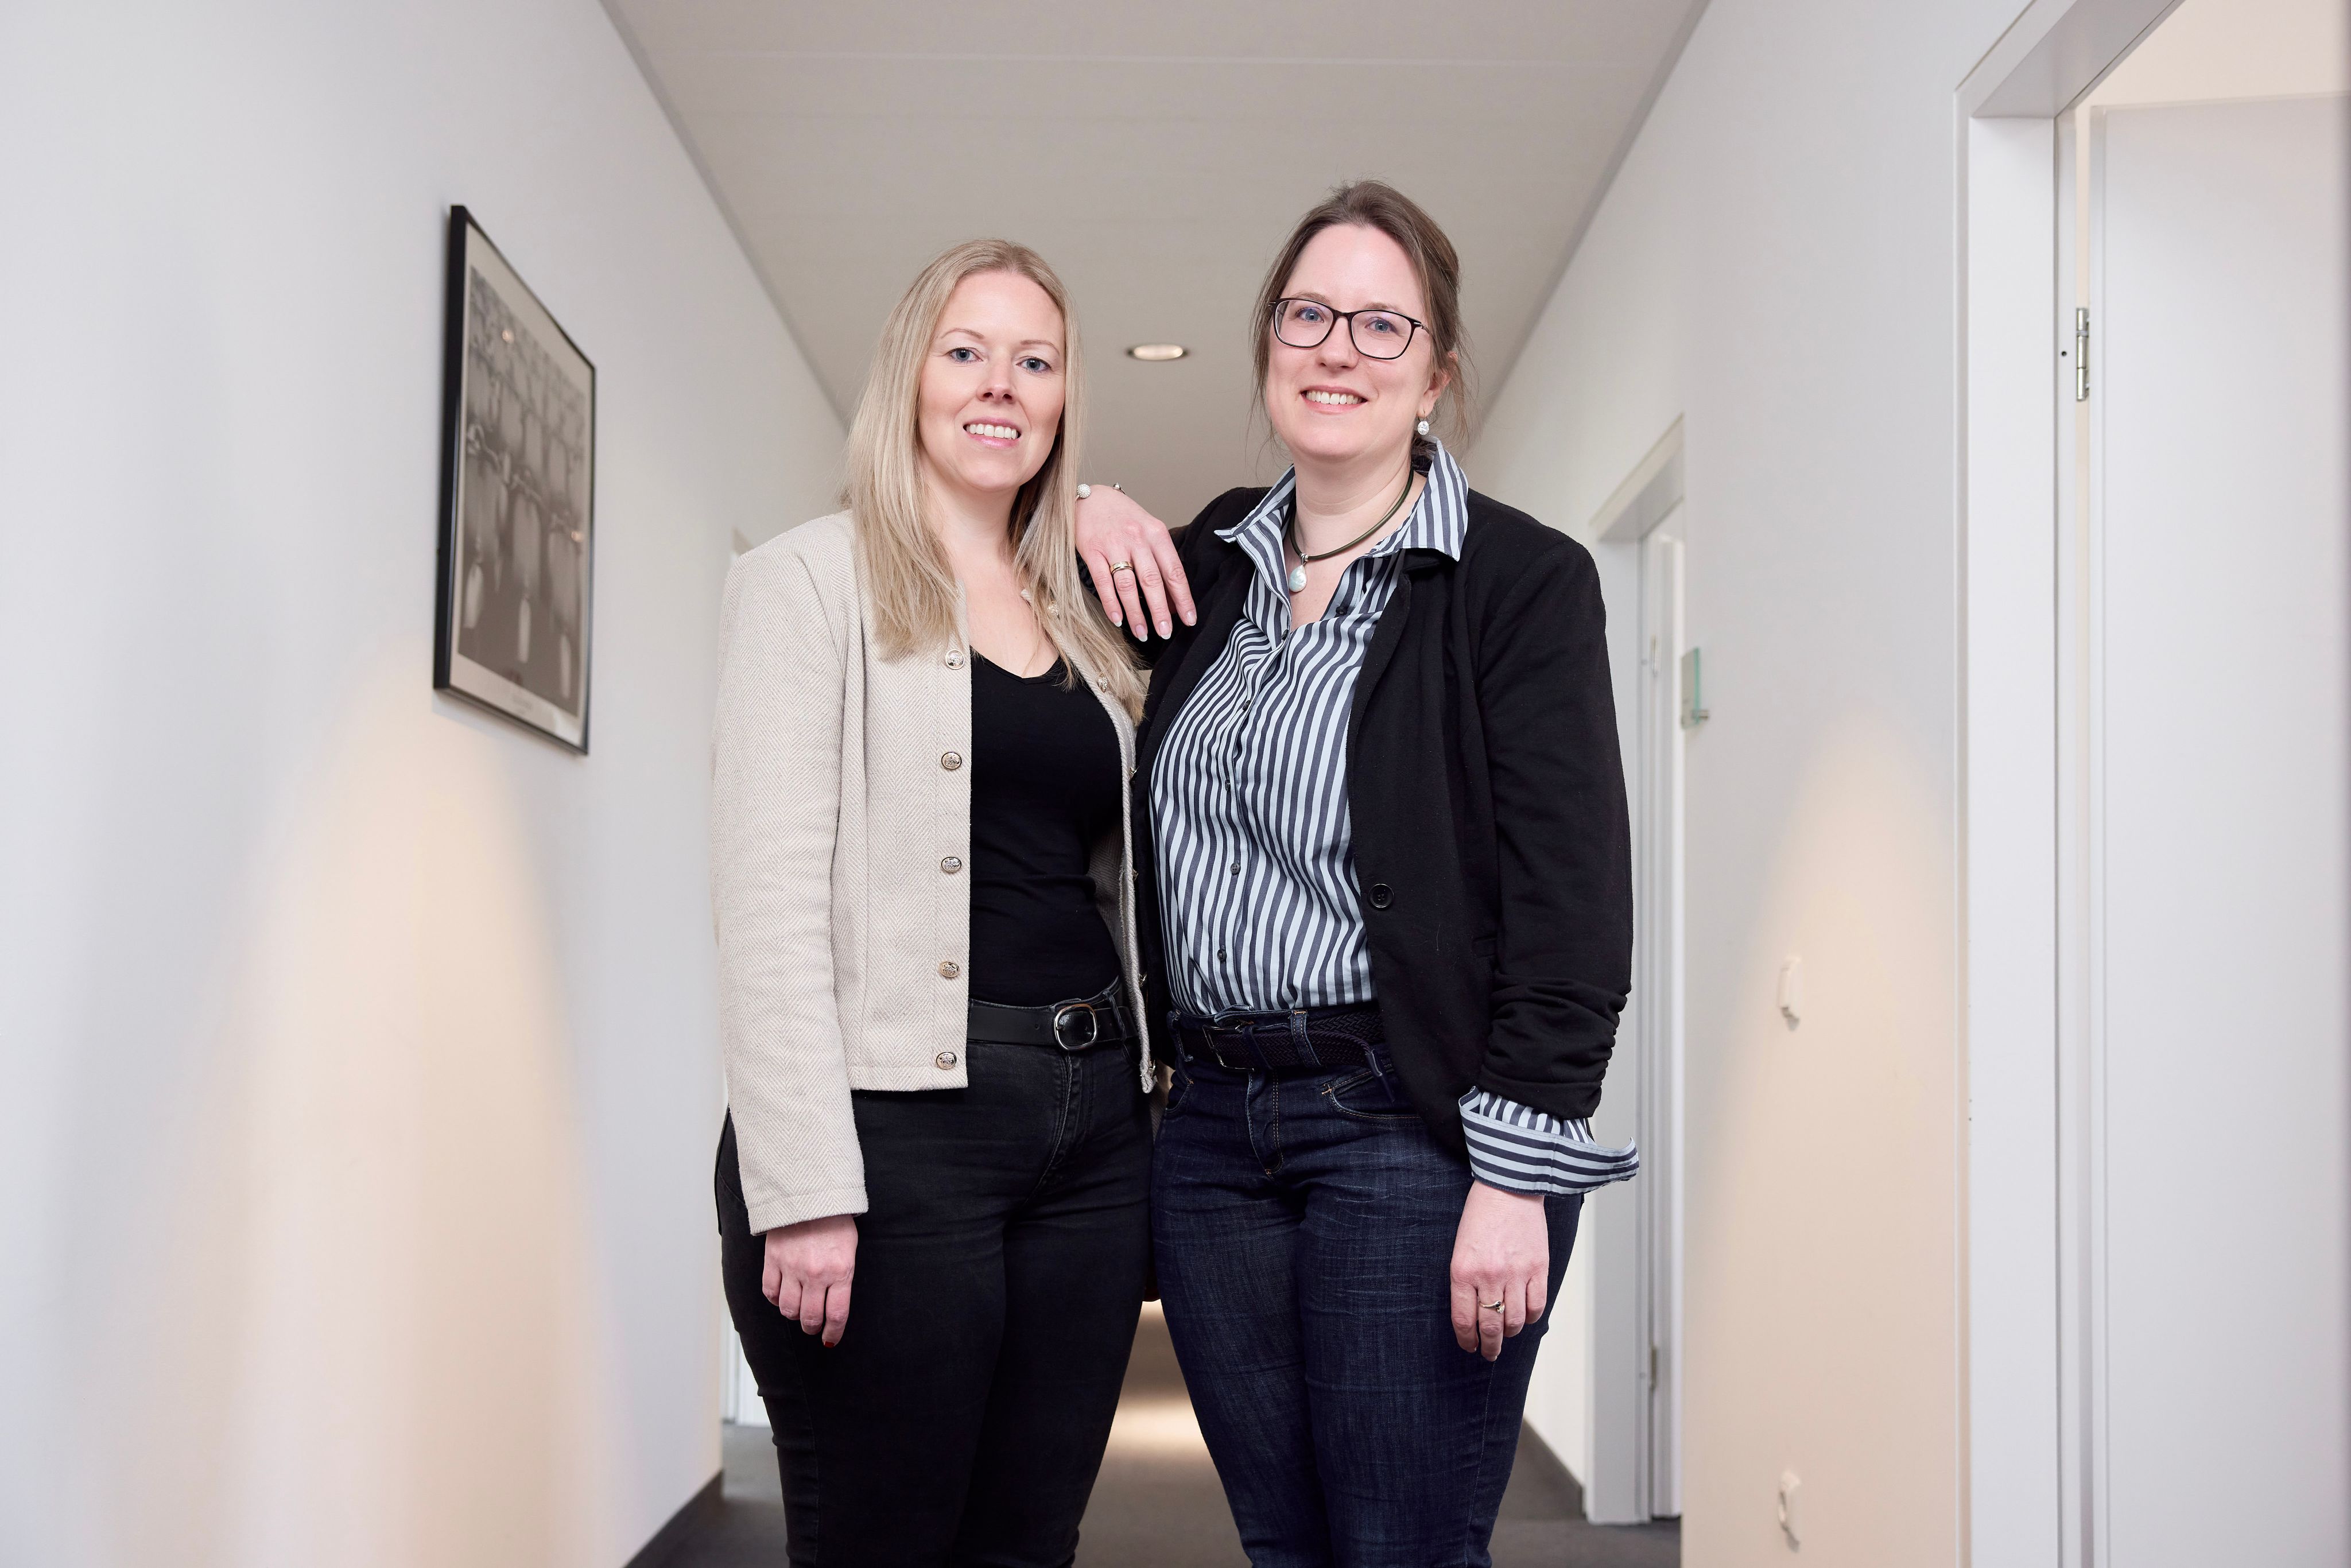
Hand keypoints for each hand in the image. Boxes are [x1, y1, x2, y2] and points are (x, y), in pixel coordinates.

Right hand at [762, 1214, 857, 1346]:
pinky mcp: (773, 1260)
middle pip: (810, 1318)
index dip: (833, 1333)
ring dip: (794, 1315)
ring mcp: (792, 1267)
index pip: (836, 1315)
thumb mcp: (850, 1249)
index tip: (830, 1339)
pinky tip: (782, 1296)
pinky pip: (770, 1292)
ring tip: (798, 1310)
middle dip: (813, 1328)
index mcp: (840, 1271)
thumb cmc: (835, 1220)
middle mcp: (815, 1273)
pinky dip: (776, 1299)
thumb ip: (842, 1277)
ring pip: (788, 1310)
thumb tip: (835, 1306)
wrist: (809, 1194)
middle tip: (813, 1326)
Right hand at [1073, 485, 1195, 640]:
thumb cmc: (1124, 518)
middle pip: (1152, 581)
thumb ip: (1161, 562)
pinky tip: (1118, 619)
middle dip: (1161, 610)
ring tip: (1142, 632)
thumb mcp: (1149, 531)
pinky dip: (1111, 603)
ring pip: (1128, 585)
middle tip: (1166, 633)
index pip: (1174, 571)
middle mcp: (1137, 539)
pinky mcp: (1092, 551)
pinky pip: (1103, 582)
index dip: (1183, 597)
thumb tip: (1173, 599)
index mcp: (1156, 533)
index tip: (1189, 619)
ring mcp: (1114, 545)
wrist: (1091, 498)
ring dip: (1136, 612)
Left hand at [1450, 1182, 1548, 1360]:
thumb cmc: (1480, 1217)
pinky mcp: (1538, 1268)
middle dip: (1489, 1346)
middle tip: (1489, 1354)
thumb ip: (1466, 1282)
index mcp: (1463, 1271)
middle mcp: (1489, 1276)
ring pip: (1514, 1321)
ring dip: (1509, 1333)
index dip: (1467, 1340)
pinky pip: (1536, 1306)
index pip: (1464, 1320)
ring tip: (1506, 1334)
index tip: (1469, 1347)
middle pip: (1490, 1327)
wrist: (1508, 1189)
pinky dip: (1530, 1317)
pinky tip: (1524, 1316)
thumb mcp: (1460, 1250)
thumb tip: (1473, 1315)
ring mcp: (1516, 1274)